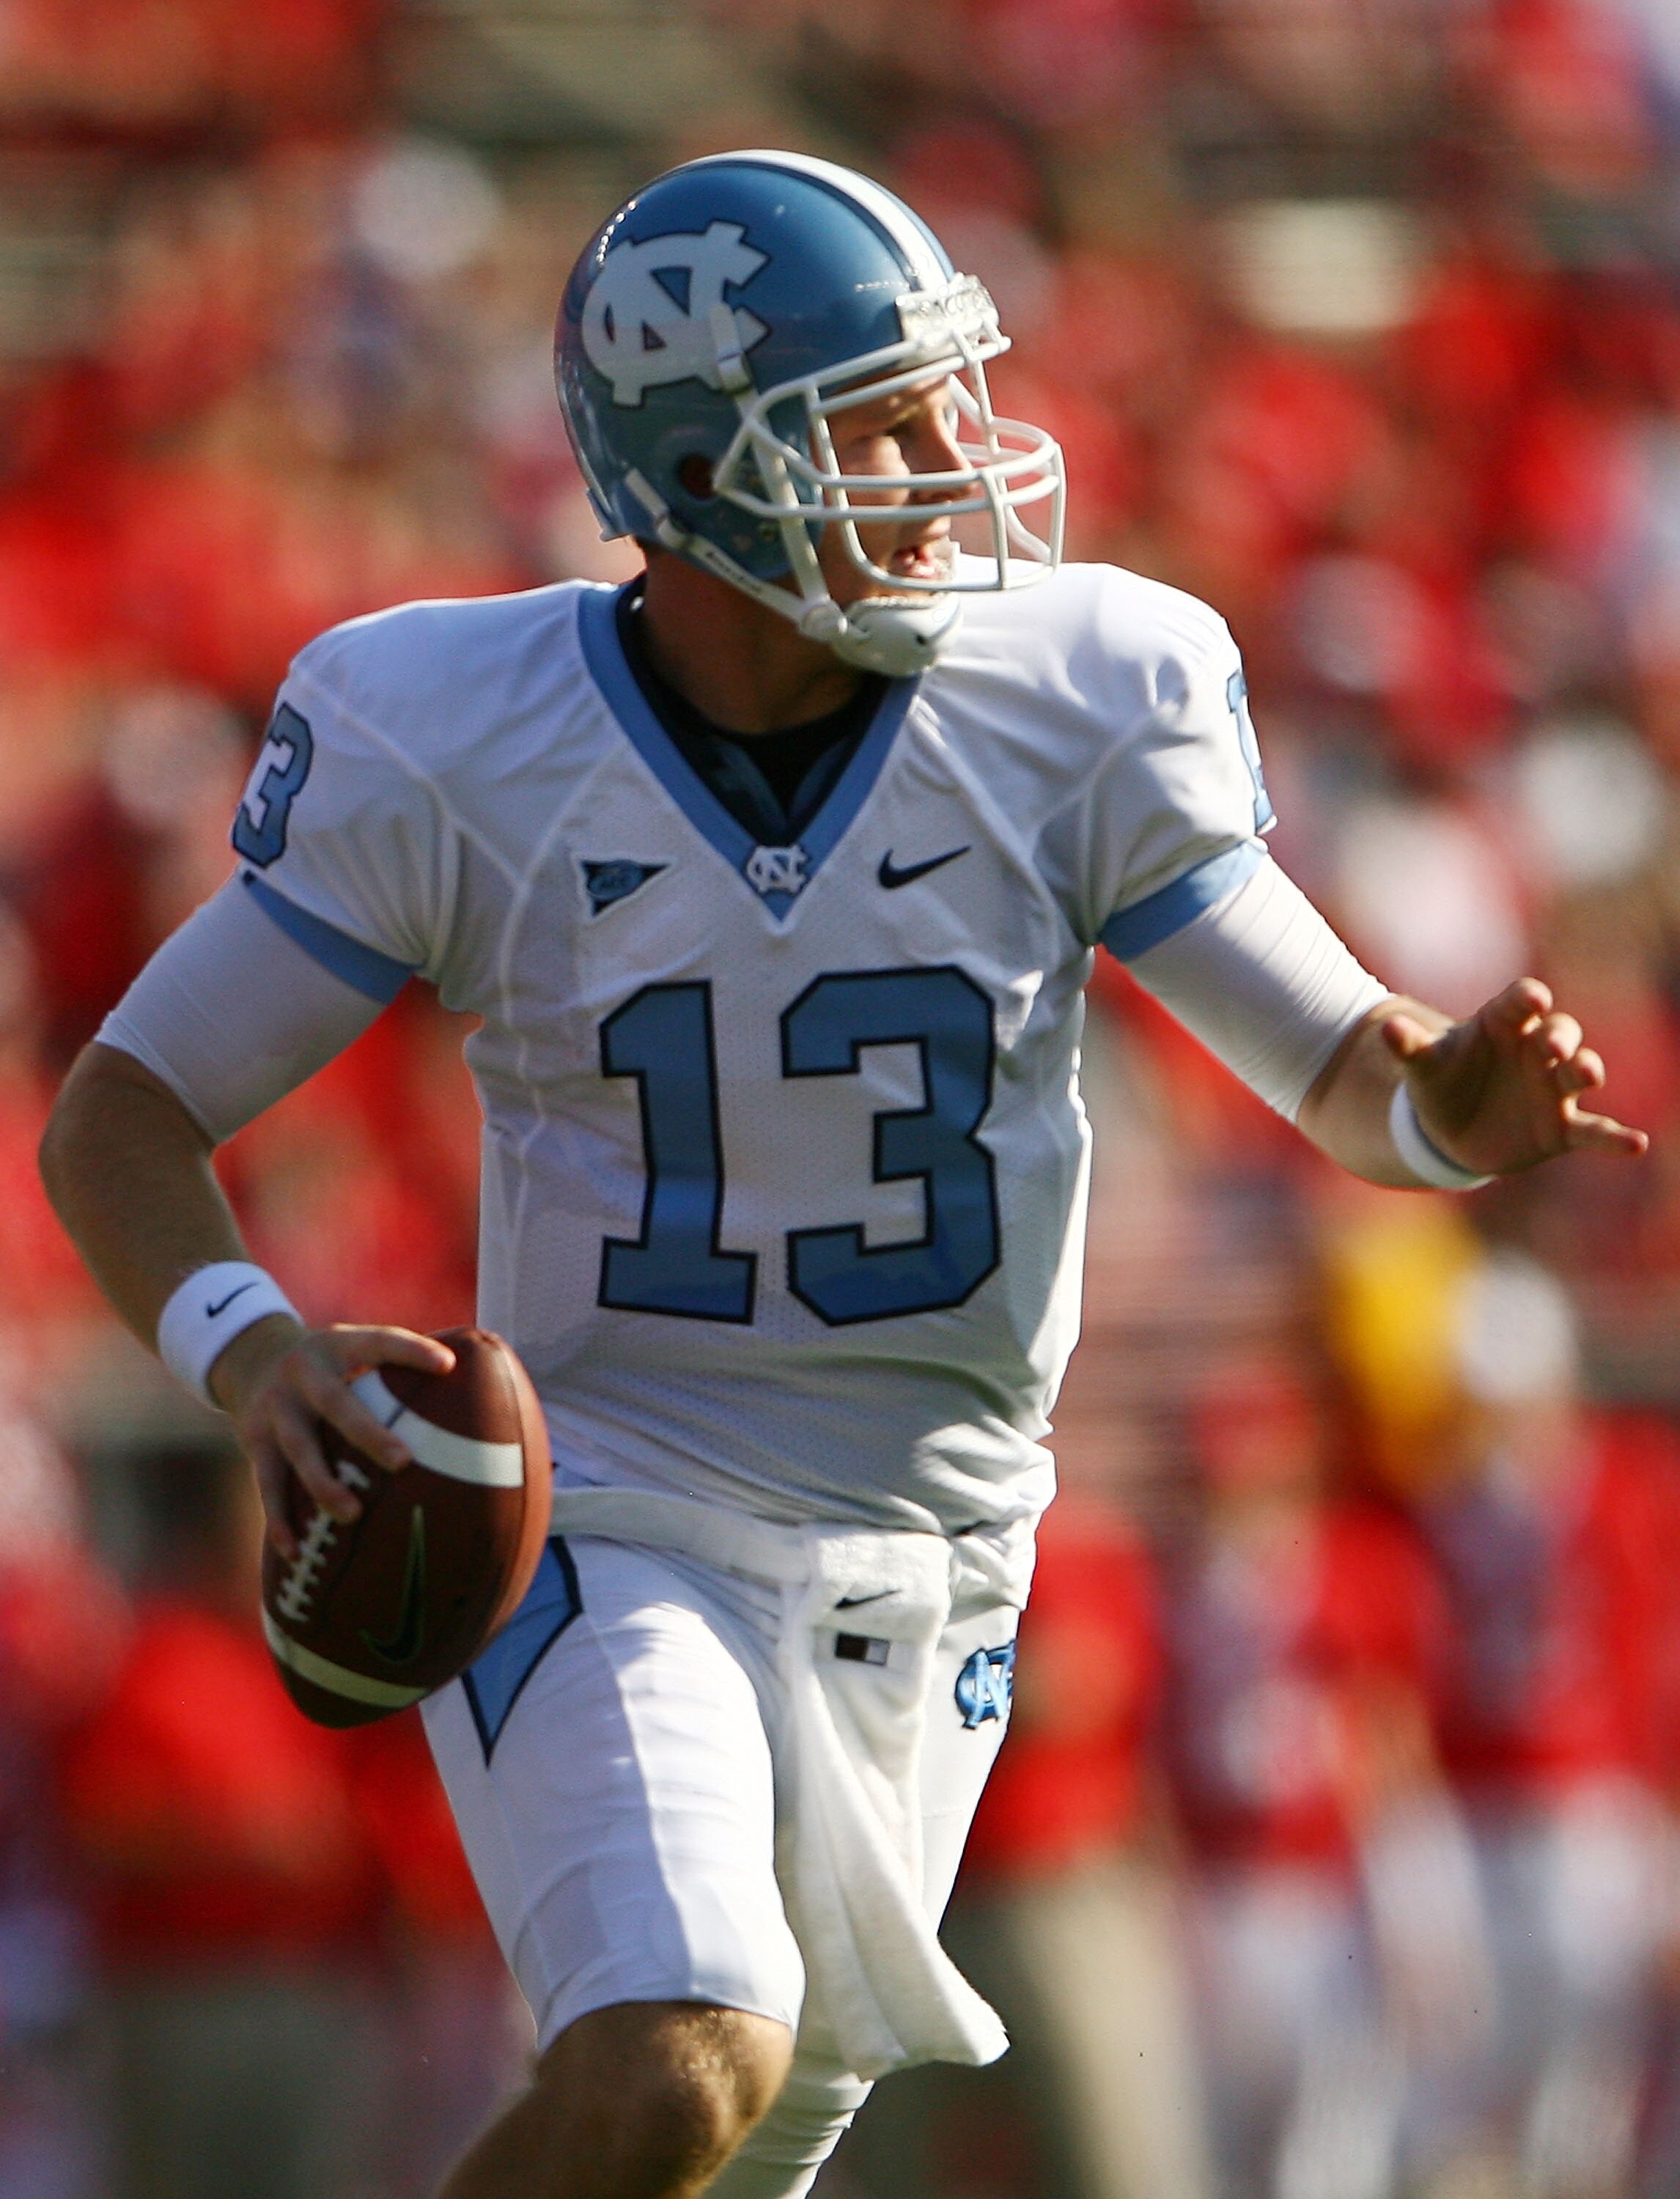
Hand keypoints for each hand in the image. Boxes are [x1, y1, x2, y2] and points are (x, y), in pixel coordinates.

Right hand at [209, 1315, 456, 1555]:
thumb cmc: (333, 1366)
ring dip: (324, 1483)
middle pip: (336, 1403)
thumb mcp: (356, 1349)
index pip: (379, 1343)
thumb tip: (480, 1394)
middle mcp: (304, 1373)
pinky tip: (296, 1549)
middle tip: (403, 1461)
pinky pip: (268, 1483)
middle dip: (367, 1433)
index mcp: (339, 1345)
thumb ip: (400, 1368)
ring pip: (299, 1449)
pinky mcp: (255, 1440)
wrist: (252, 1360)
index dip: (411, 1352)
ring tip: (353, 1514)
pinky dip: (279, 1518)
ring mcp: (276, 1407)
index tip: (447, 1367)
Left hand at [1383, 977, 1648, 1177]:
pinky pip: (1593, 1130)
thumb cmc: (1441, 1082)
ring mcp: (1553, 1088)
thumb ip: (1409, 1046)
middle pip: (1560, 1032)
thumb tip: (1385, 1027)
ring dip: (1586, 1069)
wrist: (1449, 1130)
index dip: (1528, 999)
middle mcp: (1537, 1051)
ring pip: (1579, 1072)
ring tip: (1586, 1072)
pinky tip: (1635, 1144)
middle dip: (1560, 1036)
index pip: (1520, 1003)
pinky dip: (1615, 1137)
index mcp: (1504, 1025)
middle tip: (1550, 1045)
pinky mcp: (1562, 1127)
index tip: (1532, 999)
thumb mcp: (1422, 1065)